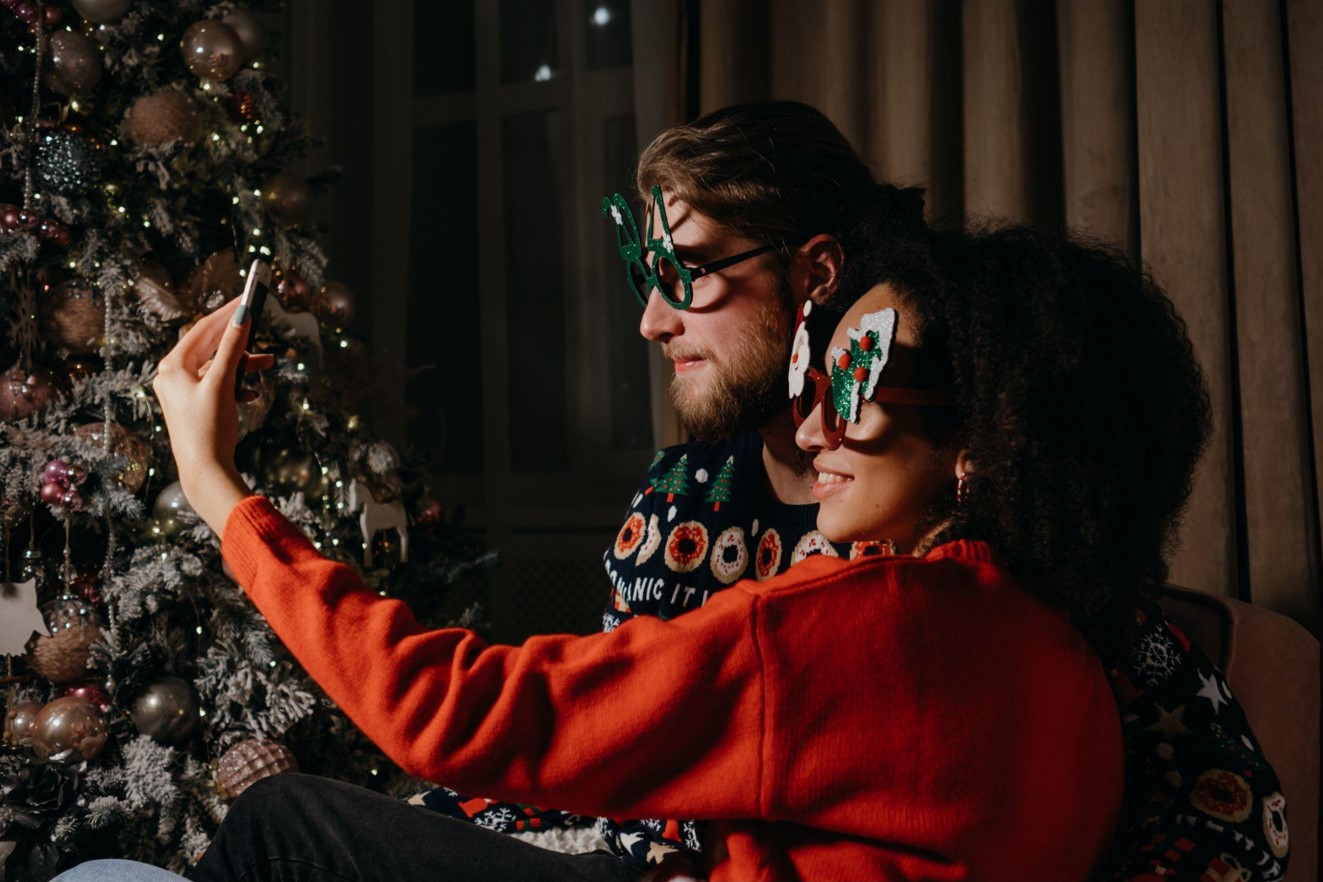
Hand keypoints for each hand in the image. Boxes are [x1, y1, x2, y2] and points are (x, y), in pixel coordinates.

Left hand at [152, 298, 273, 535]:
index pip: (203, 329)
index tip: (248, 297)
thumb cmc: (209, 429)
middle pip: (211, 346)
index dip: (228, 312)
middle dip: (240, 338)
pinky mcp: (196, 405)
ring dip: (243, 363)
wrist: (205, 471)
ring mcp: (184, 391)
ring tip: (269, 361)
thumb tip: (242, 316)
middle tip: (261, 321)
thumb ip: (233, 348)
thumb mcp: (222, 384)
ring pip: (218, 366)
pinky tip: (252, 393)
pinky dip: (237, 383)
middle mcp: (173, 376)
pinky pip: (219, 384)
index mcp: (172, 367)